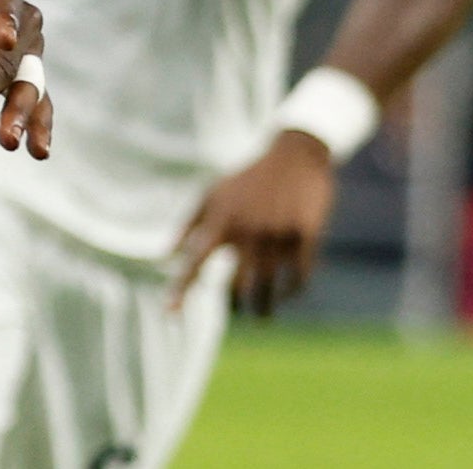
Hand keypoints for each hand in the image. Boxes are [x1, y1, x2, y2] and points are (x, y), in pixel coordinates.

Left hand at [0, 0, 50, 154]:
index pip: (4, 4)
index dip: (3, 22)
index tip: (0, 42)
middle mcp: (16, 20)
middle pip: (14, 59)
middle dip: (3, 93)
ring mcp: (17, 51)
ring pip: (27, 84)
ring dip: (22, 115)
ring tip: (12, 146)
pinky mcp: (11, 75)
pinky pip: (32, 101)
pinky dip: (36, 124)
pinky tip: (36, 151)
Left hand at [171, 128, 334, 314]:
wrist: (294, 156)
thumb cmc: (247, 179)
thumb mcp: (213, 194)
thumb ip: (188, 226)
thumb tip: (165, 256)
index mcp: (221, 219)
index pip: (195, 260)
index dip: (181, 288)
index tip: (169, 313)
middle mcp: (247, 229)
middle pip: (236, 289)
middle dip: (235, 306)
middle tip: (237, 310)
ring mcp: (277, 234)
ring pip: (267, 291)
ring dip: (263, 309)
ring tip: (261, 315)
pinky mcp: (306, 237)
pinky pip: (298, 280)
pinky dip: (291, 291)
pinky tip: (286, 292)